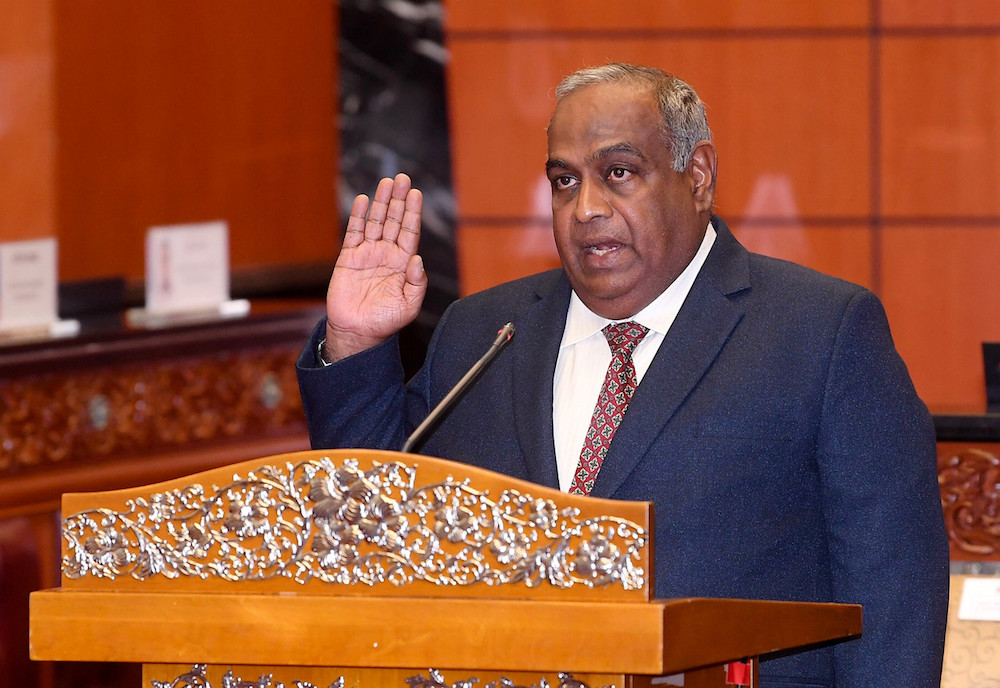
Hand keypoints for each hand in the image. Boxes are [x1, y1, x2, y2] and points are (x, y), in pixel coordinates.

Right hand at [323, 173, 426, 361]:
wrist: (357, 333)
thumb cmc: (386, 321)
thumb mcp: (409, 305)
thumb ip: (417, 283)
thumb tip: (417, 260)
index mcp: (404, 263)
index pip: (410, 232)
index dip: (412, 213)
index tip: (416, 194)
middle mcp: (387, 254)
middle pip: (394, 221)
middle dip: (398, 200)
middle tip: (402, 179)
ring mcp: (368, 254)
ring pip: (376, 222)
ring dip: (381, 202)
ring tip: (386, 182)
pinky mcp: (349, 258)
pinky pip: (354, 233)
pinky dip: (358, 217)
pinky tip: (364, 201)